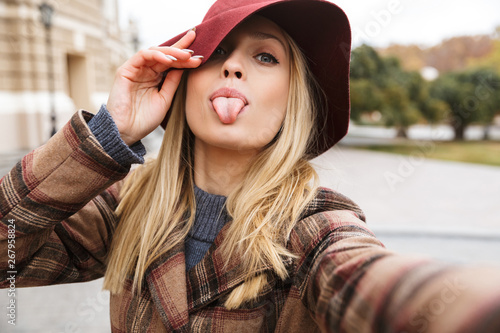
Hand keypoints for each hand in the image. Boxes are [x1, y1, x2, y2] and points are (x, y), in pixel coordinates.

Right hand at [106, 30, 201, 145]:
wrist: (126, 132)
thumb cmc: (145, 119)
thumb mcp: (165, 99)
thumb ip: (172, 82)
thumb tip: (184, 66)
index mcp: (155, 78)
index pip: (171, 62)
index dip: (185, 57)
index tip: (201, 55)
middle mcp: (146, 71)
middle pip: (165, 53)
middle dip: (181, 48)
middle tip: (196, 44)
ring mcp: (136, 69)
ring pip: (155, 52)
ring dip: (172, 52)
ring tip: (186, 56)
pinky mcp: (126, 69)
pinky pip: (142, 56)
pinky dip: (156, 55)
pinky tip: (169, 59)